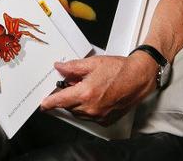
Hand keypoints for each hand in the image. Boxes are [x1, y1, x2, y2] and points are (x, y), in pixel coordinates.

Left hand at [40, 54, 157, 125]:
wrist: (139, 77)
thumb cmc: (120, 70)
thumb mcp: (93, 63)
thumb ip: (73, 67)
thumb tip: (60, 68)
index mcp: (85, 93)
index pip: (60, 101)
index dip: (49, 103)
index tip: (43, 104)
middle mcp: (91, 107)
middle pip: (69, 106)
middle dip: (68, 96)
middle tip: (74, 84)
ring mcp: (99, 115)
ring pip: (79, 112)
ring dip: (78, 102)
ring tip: (88, 87)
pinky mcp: (106, 119)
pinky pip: (90, 116)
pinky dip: (88, 108)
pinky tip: (96, 96)